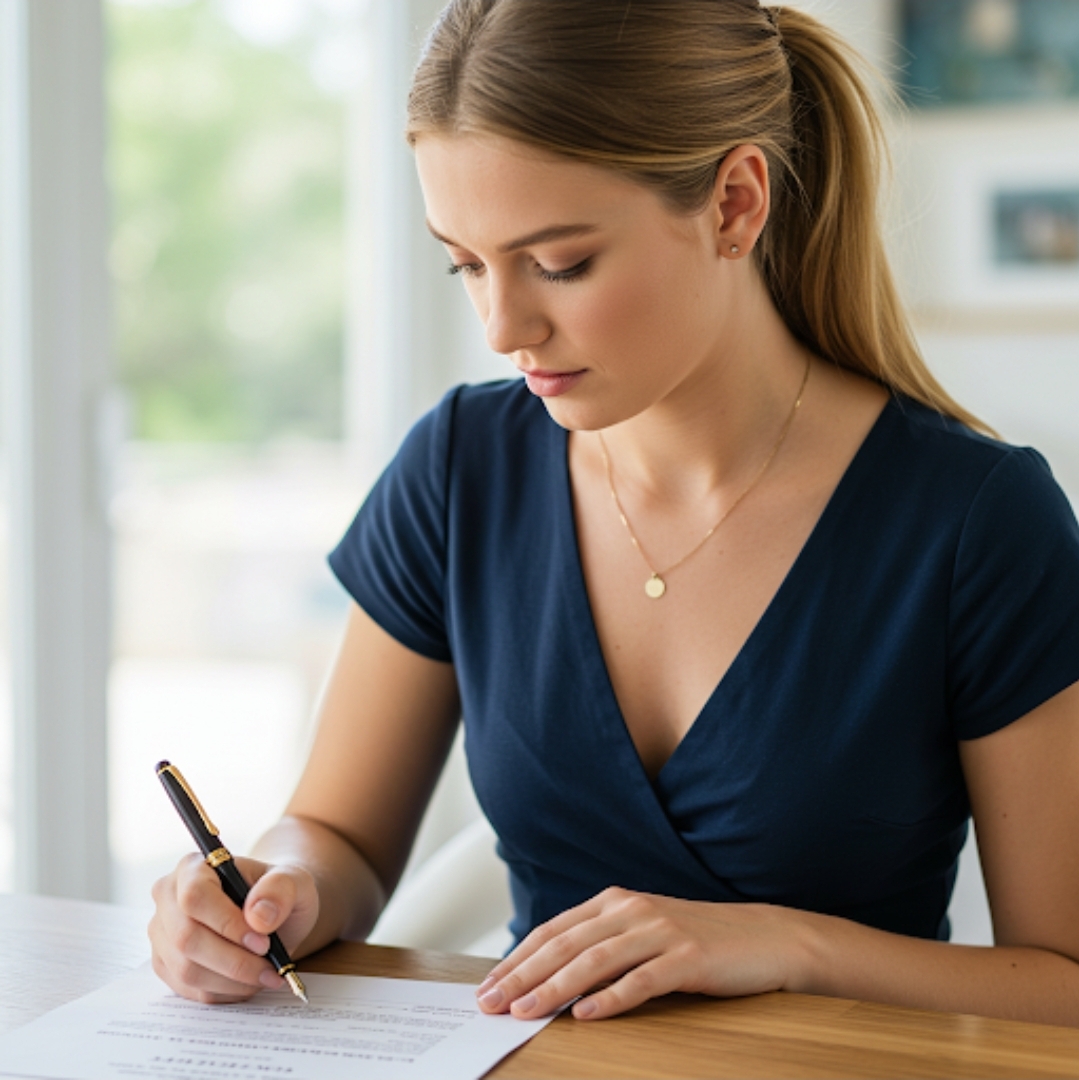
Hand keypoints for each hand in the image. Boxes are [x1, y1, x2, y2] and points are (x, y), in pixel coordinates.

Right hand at [149, 853, 319, 1003]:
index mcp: (194, 867)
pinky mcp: (165, 964)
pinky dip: (224, 992)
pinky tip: (248, 982)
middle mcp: (168, 898)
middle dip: (233, 960)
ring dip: (232, 981)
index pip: (195, 897)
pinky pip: (189, 990)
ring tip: (266, 975)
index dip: (227, 924)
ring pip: (187, 970)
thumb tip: (258, 917)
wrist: (270, 912)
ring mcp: (163, 934)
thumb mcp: (294, 881)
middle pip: (186, 938)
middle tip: (270, 967)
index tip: (263, 942)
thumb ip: (281, 890)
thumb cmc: (278, 893)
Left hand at [475, 887, 810, 1020]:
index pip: (554, 931)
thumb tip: (549, 976)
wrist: (766, 937)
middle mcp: (633, 910)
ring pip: (596, 960)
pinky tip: (585, 1015)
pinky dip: (610, 998)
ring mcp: (661, 931)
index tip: (488, 987)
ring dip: (555, 988)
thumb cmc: (698, 941)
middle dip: (523, 975)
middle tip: (491, 1003)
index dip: (517, 958)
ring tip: (525, 1012)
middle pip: (566, 944)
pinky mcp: (688, 957)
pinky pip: (642, 980)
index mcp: (616, 902)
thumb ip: (603, 945)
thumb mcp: (643, 933)